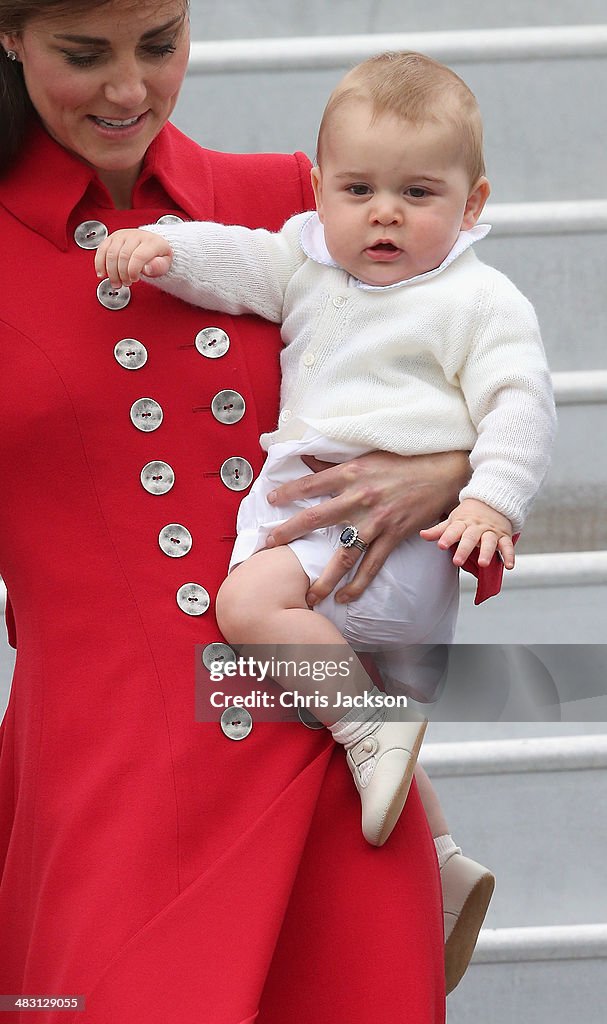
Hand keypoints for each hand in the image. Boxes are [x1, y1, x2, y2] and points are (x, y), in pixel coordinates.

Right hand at [95, 229, 172, 286]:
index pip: (138, 256)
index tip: (134, 279)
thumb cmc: (158, 255)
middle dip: (122, 274)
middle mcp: (135, 236)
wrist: (152, 243)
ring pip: (111, 254)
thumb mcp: (165, 263)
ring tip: (116, 282)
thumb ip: (158, 267)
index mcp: (151, 241)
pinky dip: (100, 263)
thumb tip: (147, 269)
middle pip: (123, 256)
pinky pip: (102, 249)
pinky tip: (102, 273)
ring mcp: (123, 235)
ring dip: (111, 272)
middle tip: (125, 283)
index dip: (133, 271)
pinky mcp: (112, 238)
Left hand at [264, 449, 469, 603]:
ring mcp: (376, 520)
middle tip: (268, 547)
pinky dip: (359, 584)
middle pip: (316, 518)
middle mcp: (359, 497)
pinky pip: (372, 565)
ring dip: (325, 577)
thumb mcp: (366, 456)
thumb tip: (305, 461)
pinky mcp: (393, 535)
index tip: (270, 501)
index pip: (310, 484)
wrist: (443, 472)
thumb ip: (334, 464)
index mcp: (350, 473)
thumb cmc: (403, 461)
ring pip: (344, 554)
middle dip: (289, 533)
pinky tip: (345, 598)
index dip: (288, 492)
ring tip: (309, 595)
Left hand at [420, 497, 514, 568]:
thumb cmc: (469, 514)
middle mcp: (477, 527)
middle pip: (470, 538)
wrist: (493, 500)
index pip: (454, 530)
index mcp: (463, 523)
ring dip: (486, 552)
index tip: (441, 545)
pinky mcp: (504, 536)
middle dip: (464, 549)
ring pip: (489, 541)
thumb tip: (422, 534)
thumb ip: (439, 530)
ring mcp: (491, 532)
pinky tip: (509, 566)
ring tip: (482, 563)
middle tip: (457, 561)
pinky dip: (509, 556)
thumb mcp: (454, 520)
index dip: (447, 537)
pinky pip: (507, 546)